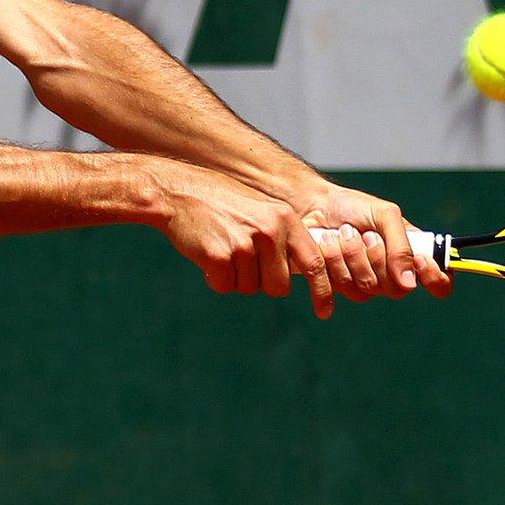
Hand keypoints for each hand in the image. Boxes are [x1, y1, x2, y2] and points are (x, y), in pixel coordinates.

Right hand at [154, 161, 332, 316]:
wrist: (179, 192)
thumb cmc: (222, 204)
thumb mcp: (263, 211)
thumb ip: (284, 238)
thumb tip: (306, 274)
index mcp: (285, 219)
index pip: (313, 262)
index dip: (322, 291)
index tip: (325, 312)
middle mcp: (270, 231)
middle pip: (278, 287)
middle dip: (261, 283)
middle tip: (242, 261)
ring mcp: (245, 244)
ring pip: (248, 288)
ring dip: (234, 278)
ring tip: (222, 248)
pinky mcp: (219, 256)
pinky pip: (224, 286)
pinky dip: (215, 278)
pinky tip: (208, 254)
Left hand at [294, 184, 454, 313]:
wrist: (315, 206)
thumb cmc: (354, 208)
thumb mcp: (385, 215)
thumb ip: (401, 245)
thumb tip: (410, 283)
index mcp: (412, 255)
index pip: (439, 282)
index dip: (436, 279)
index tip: (420, 261)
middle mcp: (393, 274)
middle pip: (399, 290)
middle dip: (379, 258)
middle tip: (367, 235)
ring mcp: (367, 283)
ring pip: (369, 288)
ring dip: (354, 256)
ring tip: (344, 233)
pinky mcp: (342, 286)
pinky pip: (344, 287)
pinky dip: (335, 261)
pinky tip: (329, 243)